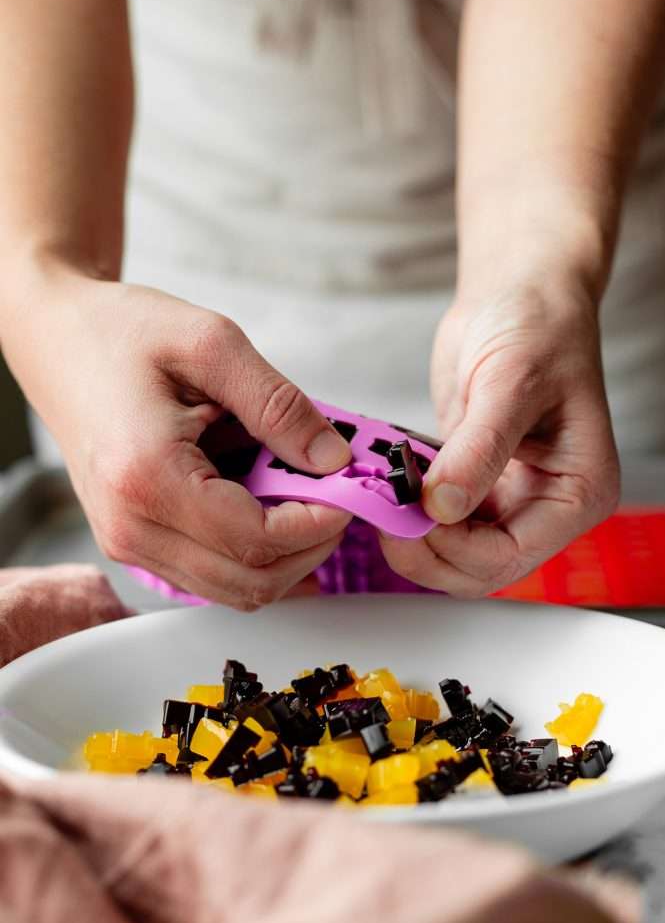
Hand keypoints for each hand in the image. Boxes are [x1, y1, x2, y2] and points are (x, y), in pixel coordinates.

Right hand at [5, 274, 351, 609]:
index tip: (348, 487)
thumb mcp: (211, 344)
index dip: (318, 522)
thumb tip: (334, 459)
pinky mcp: (134, 540)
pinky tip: (268, 502)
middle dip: (311, 545)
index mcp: (147, 476)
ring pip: (234, 589)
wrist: (58, 340)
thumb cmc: (122, 333)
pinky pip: (211, 573)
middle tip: (336, 493)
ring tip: (302, 492)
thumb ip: (278, 405)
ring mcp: (129, 541)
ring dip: (285, 553)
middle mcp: (131, 526)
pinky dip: (254, 551)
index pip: (256, 541)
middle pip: (250, 582)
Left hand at [379, 282, 619, 595]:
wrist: (517, 296)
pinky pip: (438, 522)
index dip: (455, 548)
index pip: (513, 555)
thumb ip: (478, 450)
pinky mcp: (474, 484)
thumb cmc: (537, 327)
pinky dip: (409, 513)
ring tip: (384, 495)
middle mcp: (546, 505)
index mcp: (577, 492)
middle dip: (430, 552)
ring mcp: (509, 498)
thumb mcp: (510, 384)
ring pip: (455, 555)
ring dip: (415, 538)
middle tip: (386, 514)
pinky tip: (388, 485)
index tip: (411, 516)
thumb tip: (442, 507)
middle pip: (481, 568)